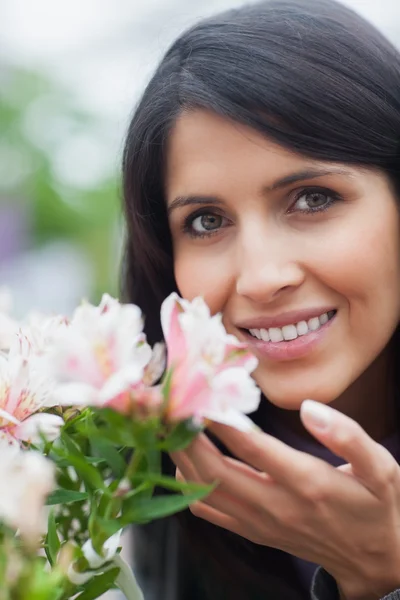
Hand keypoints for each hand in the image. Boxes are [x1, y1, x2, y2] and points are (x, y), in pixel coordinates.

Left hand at [170, 400, 399, 599]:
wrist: (370, 559)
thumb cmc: (374, 506)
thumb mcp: (379, 468)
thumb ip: (347, 435)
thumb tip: (309, 408)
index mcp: (307, 483)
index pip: (252, 447)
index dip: (221, 419)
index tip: (201, 392)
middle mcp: (275, 506)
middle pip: (214, 470)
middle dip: (187, 436)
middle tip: (172, 404)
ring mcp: (258, 522)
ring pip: (204, 490)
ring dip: (182, 455)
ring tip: (171, 423)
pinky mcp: (251, 530)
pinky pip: (207, 510)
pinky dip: (187, 483)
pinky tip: (186, 457)